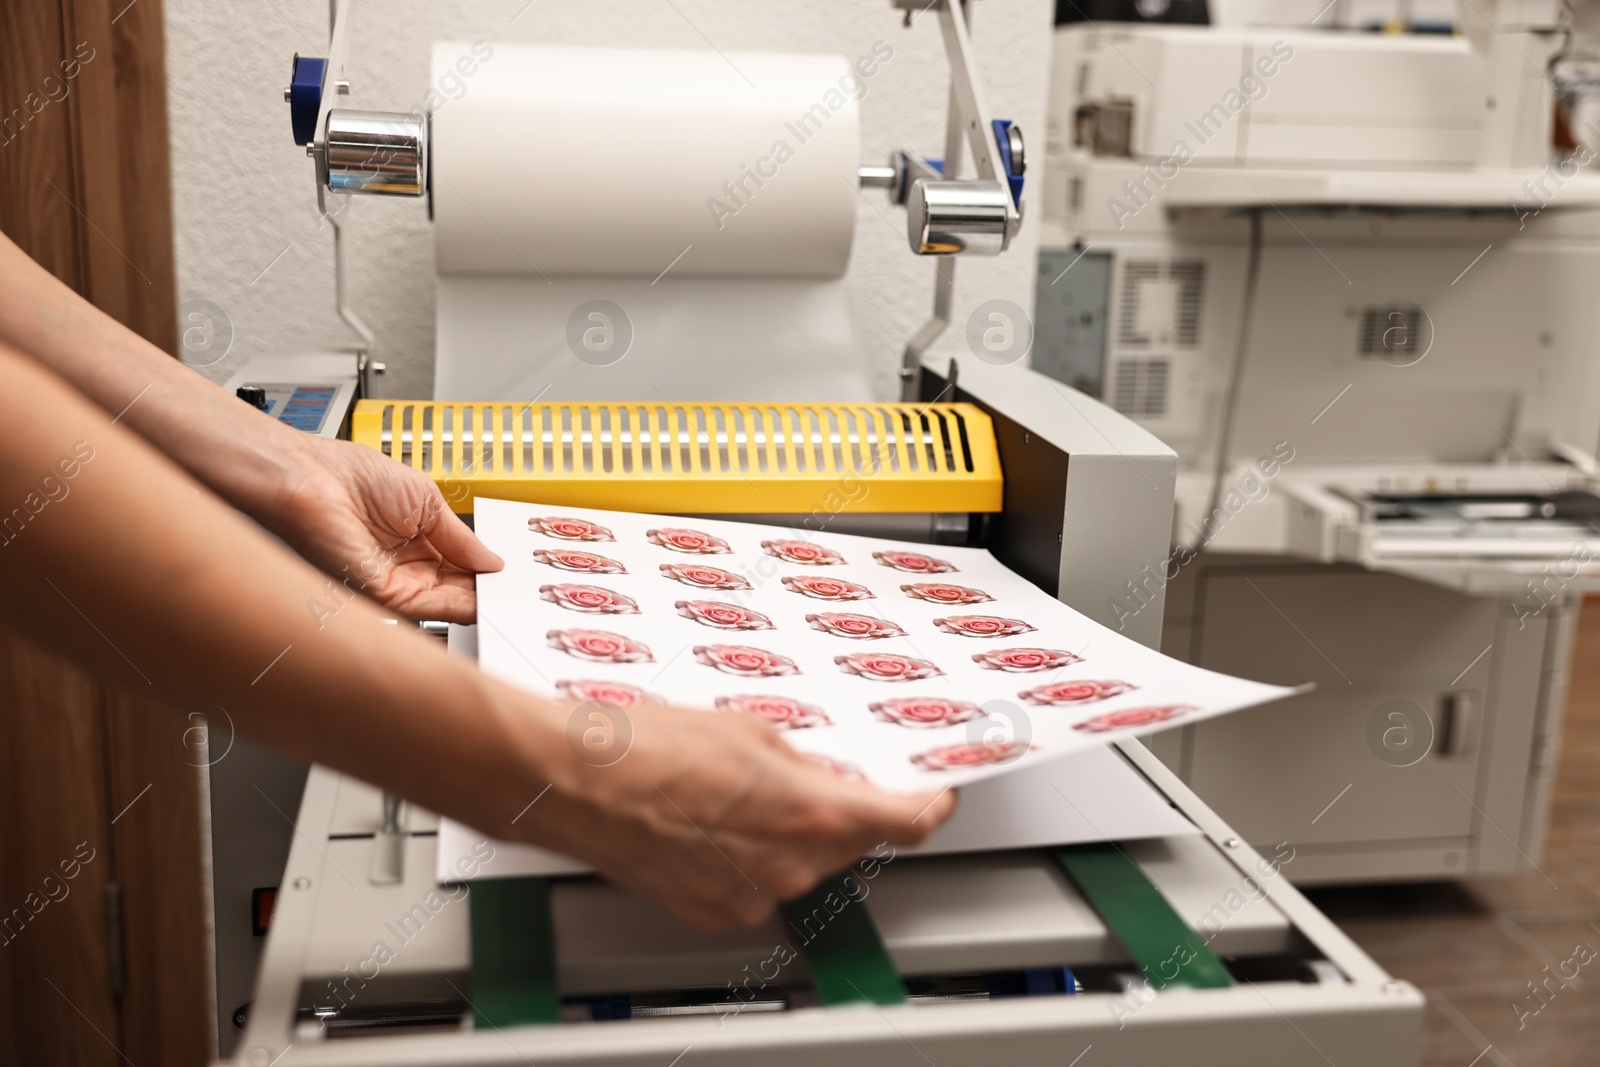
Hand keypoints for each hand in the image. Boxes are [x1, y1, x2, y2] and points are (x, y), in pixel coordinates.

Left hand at [275, 437, 502, 622]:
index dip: (485, 570)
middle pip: (456, 588)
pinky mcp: (382, 596)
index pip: (459, 565)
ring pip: (447, 603)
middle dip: (488, 591)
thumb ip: (461, 537)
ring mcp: (393, 584)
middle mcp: (404, 567)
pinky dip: (461, 607)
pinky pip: (430, 608)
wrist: (311, 479)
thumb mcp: (428, 501)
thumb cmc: (352, 477)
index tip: (512, 575)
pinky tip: (486, 598)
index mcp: (415, 541)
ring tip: (513, 597)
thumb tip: (492, 561)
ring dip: (481, 602)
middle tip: (520, 592)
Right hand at [513, 698, 957, 929]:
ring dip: (791, 833)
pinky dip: (750, 856)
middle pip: (852, 845)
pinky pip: (755, 884)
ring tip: (739, 790)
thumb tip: (820, 774)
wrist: (572, 782)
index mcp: (810, 812)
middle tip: (814, 771)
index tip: (935, 795)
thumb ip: (801, 760)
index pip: (905, 824)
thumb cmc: (643, 747)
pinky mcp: (712, 911)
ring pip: (802, 866)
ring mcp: (750, 896)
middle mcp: (788, 867)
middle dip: (844, 811)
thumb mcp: (746, 728)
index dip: (929, 807)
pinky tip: (714, 819)